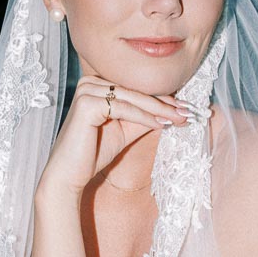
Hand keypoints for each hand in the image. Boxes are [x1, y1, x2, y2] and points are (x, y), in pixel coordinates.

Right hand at [36, 75, 191, 197]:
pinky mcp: (86, 103)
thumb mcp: (125, 131)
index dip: (162, 99)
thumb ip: (144, 117)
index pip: (135, 90)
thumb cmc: (93, 153)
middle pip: (135, 92)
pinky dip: (144, 117)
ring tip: (179, 119)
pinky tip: (161, 125)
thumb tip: (172, 111)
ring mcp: (86, 91)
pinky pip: (122, 108)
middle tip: (188, 112)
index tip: (185, 108)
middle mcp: (90, 82)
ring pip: (132, 98)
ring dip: (158, 109)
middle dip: (165, 104)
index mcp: (97, 85)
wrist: (69, 174)